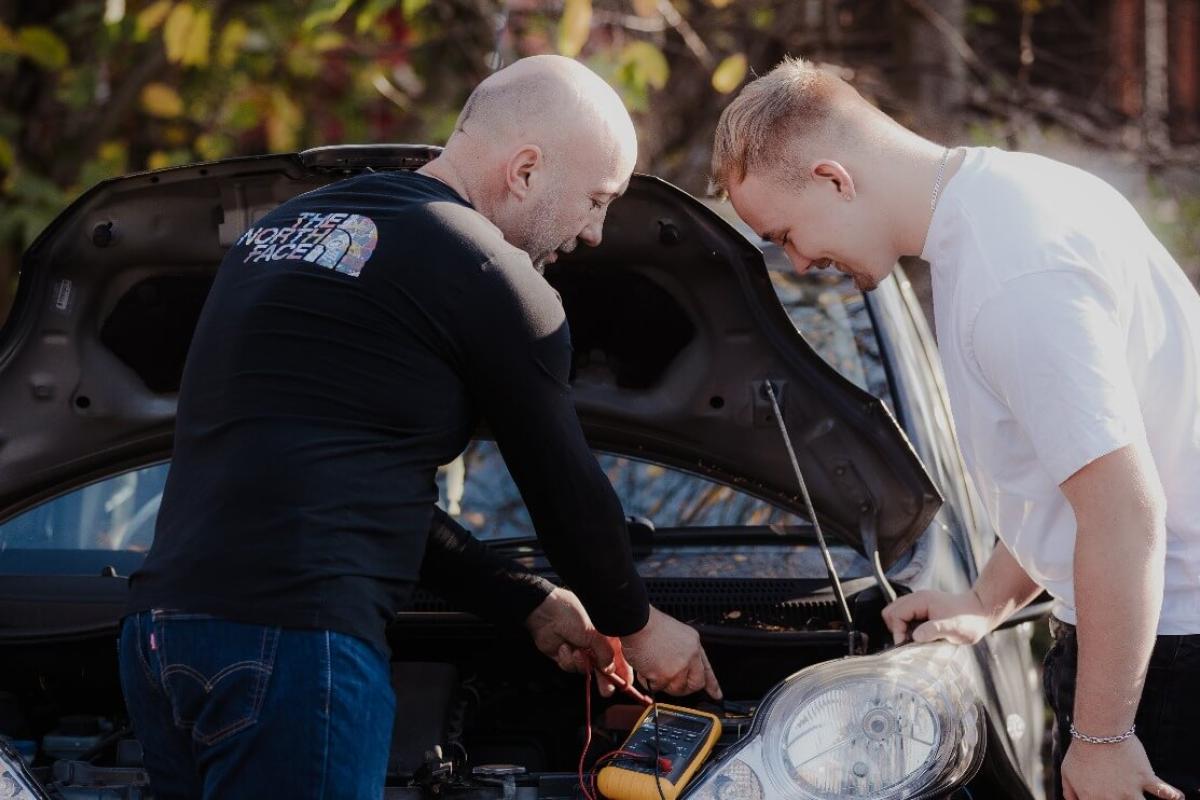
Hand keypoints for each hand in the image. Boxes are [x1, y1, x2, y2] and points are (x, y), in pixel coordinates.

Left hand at [524, 588, 633, 696]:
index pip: (618, 657)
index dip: (623, 671)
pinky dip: (567, 659)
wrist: (546, 614)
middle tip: (606, 690)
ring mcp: (580, 650)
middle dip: (604, 680)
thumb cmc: (573, 616)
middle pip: (603, 668)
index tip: (625, 684)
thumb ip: (606, 655)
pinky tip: (563, 647)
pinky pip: (570, 667)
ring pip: (585, 670)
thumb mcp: (595, 635)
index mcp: (606, 637)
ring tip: (575, 651)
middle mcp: (594, 645)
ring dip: (580, 663)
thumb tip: (610, 670)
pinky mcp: (566, 656)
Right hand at [620, 606, 721, 698]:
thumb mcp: (675, 633)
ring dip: (662, 683)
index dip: (712, 684)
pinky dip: (648, 681)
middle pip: (695, 684)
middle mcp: (690, 656)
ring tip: (652, 667)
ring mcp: (679, 667)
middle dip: (683, 688)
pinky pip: (656, 688)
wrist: (637, 621)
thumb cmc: (649, 624)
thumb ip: (682, 651)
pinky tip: (644, 668)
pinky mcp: (665, 676)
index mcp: (693, 643)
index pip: (707, 668)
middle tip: (670, 682)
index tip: (716, 694)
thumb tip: (681, 667)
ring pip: (675, 689)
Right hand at [881, 589, 994, 645]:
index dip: (897, 631)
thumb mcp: (953, 628)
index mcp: (921, 600)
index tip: (906, 645)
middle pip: (890, 611)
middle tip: (908, 642)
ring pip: (895, 613)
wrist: (981, 612)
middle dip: (895, 629)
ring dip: (900, 628)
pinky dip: (906, 627)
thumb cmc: (969, 620)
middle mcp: (916, 599)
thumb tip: (914, 637)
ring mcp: (918, 603)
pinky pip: (904, 616)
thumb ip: (933, 630)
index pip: (895, 614)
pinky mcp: (921, 609)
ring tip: (913, 640)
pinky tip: (918, 636)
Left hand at [1061, 736, 1182, 799]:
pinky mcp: (1145, 778)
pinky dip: (1172, 794)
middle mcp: (1112, 799)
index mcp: (1091, 798)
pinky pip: (1163, 791)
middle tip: (1122, 795)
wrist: (1099, 731)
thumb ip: (1069, 792)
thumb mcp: (1067, 772)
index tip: (1104, 798)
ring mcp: (1130, 790)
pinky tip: (1177, 797)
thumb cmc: (1081, 750)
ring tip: (1139, 797)